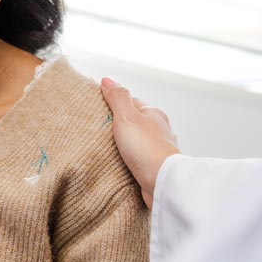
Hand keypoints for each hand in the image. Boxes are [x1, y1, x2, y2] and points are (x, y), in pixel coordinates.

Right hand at [101, 78, 179, 209]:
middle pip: (134, 122)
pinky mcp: (155, 167)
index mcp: (153, 114)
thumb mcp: (127, 117)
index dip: (114, 104)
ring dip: (125, 145)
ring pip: (137, 141)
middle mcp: (158, 130)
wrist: (163, 182)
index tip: (98, 108)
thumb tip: (108, 80)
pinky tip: (120, 163)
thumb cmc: (146, 148)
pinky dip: (130, 159)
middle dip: (119, 126)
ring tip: (106, 148)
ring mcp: (158, 149)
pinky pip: (139, 159)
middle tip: (99, 130)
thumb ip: (117, 98)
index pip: (131, 102)